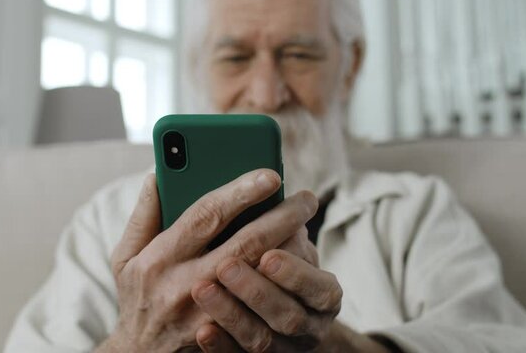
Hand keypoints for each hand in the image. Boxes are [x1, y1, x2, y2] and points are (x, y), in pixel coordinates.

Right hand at [97, 170, 317, 351]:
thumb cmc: (137, 296)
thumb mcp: (125, 258)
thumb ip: (142, 217)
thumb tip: (154, 177)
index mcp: (159, 258)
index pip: (204, 216)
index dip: (239, 192)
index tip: (269, 175)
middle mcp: (184, 284)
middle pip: (243, 244)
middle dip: (280, 217)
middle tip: (307, 199)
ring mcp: (207, 314)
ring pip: (259, 276)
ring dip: (289, 249)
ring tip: (305, 226)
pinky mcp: (225, 334)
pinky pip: (262, 305)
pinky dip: (283, 282)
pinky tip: (297, 262)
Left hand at [191, 228, 342, 351]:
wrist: (278, 322)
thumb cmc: (280, 268)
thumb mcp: (296, 249)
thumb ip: (284, 228)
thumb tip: (266, 189)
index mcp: (324, 293)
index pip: (320, 287)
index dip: (296, 272)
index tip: (268, 254)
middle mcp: (308, 326)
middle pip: (287, 315)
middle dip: (256, 290)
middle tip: (226, 265)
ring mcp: (282, 349)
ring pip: (260, 340)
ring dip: (231, 314)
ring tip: (203, 288)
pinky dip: (220, 345)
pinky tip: (202, 330)